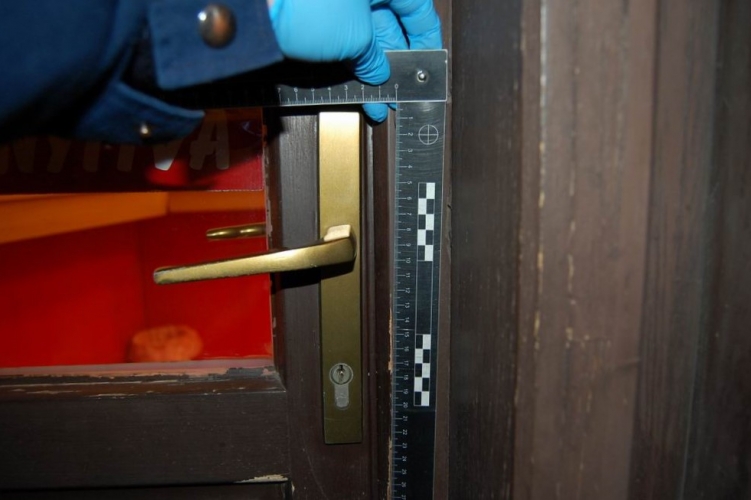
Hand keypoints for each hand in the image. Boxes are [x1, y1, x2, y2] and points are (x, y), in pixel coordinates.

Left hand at [269, 0, 441, 120]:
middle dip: (394, 61)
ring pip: (361, 30)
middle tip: (399, 92)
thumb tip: (378, 70)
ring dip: (370, 67)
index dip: (425, 38)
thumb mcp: (356, 37)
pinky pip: (337, 33)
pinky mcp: (308, 8)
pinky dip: (347, 58)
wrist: (250, 5)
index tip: (428, 65)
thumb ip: (375, 56)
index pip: (416, 6)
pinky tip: (353, 84)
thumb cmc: (304, 2)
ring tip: (376, 100)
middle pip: (387, 20)